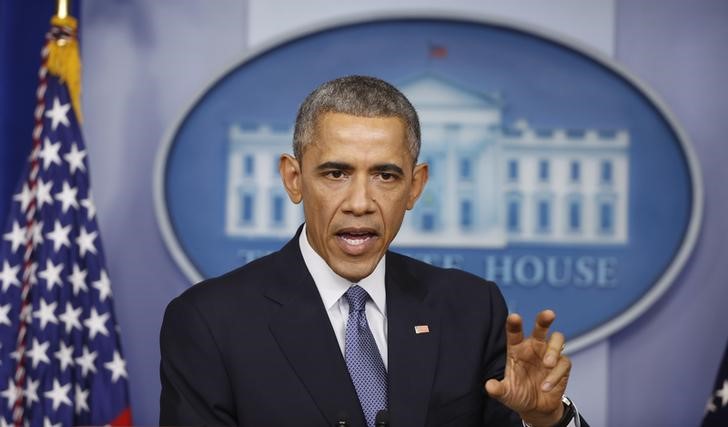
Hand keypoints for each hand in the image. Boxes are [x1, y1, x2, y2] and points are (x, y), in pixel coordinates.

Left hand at [484, 310, 570, 426]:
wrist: (536, 409)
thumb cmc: (518, 394)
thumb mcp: (506, 394)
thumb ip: (498, 390)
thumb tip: (489, 386)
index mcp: (517, 349)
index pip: (515, 333)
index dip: (514, 324)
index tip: (514, 317)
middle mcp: (533, 347)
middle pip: (541, 328)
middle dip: (544, 319)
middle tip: (549, 314)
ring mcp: (549, 354)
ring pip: (558, 339)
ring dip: (554, 350)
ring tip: (547, 364)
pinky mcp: (562, 365)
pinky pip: (564, 362)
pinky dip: (556, 374)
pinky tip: (546, 386)